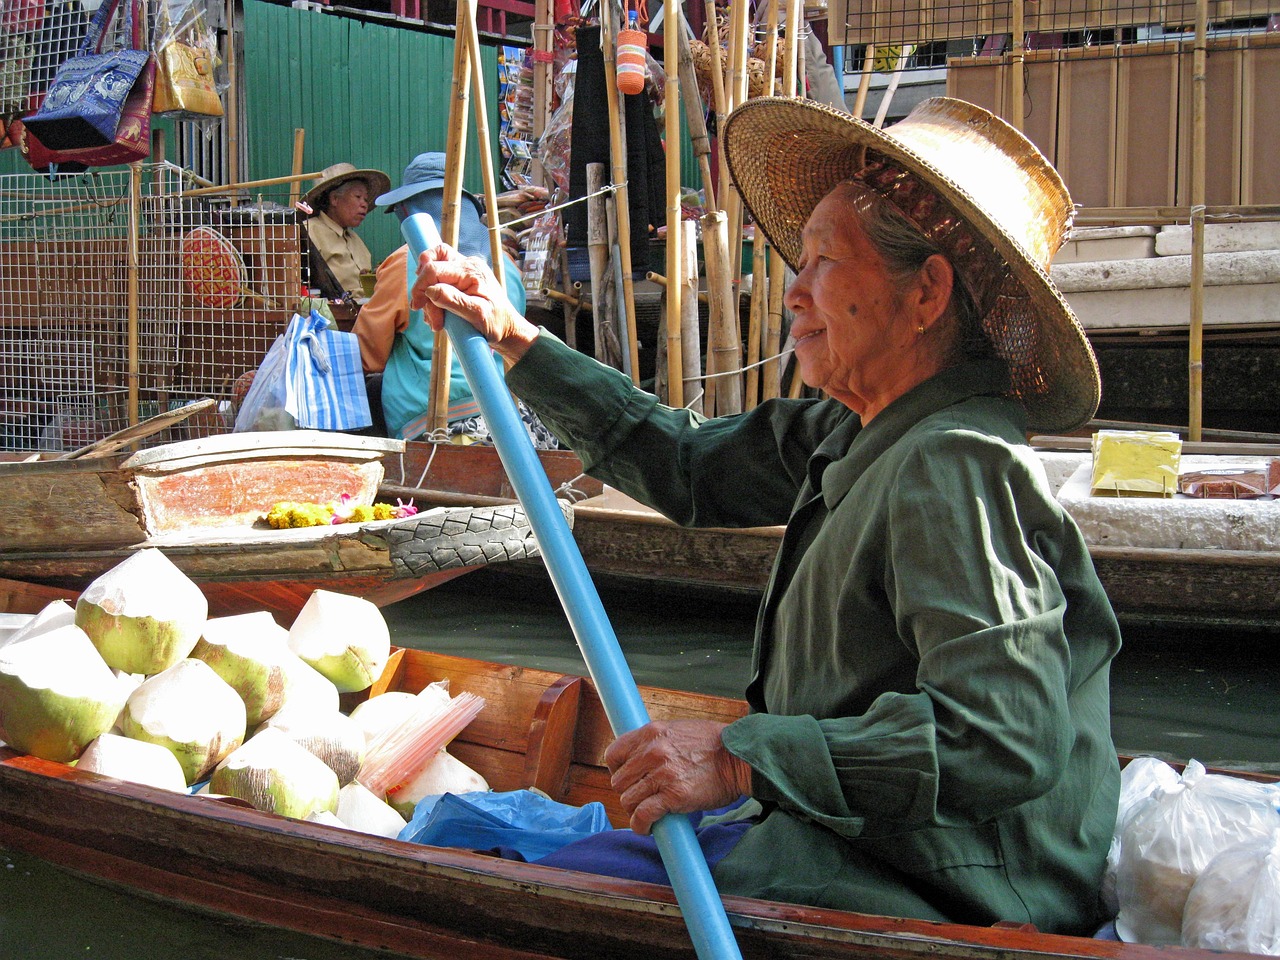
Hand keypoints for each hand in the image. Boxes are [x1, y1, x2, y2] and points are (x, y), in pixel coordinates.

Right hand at [408, 244, 538, 361]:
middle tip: (427, 316)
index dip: (420, 286)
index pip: (435, 269)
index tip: (417, 306)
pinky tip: (439, 316)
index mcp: (472, 270)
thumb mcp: (477, 316)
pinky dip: (433, 297)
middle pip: (431, 262)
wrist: (507, 328)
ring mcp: (464, 270)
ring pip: (433, 270)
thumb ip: (454, 301)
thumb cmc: (496, 323)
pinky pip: (439, 279)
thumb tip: (430, 290)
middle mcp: (467, 264)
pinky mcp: (460, 278)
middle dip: (423, 290)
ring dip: (428, 297)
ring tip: (436, 321)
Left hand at [604, 719, 751, 835]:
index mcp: (652, 732)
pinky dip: (641, 825)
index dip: (616, 770)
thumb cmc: (714, 744)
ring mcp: (662, 774)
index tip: (626, 779)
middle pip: (619, 781)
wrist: (738, 758)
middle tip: (641, 799)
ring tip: (646, 814)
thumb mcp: (679, 730)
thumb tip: (641, 756)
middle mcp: (652, 752)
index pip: (614, 754)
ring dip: (634, 811)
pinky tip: (647, 828)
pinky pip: (643, 814)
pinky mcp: (673, 796)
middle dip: (628, 793)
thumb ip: (657, 741)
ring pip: (628, 799)